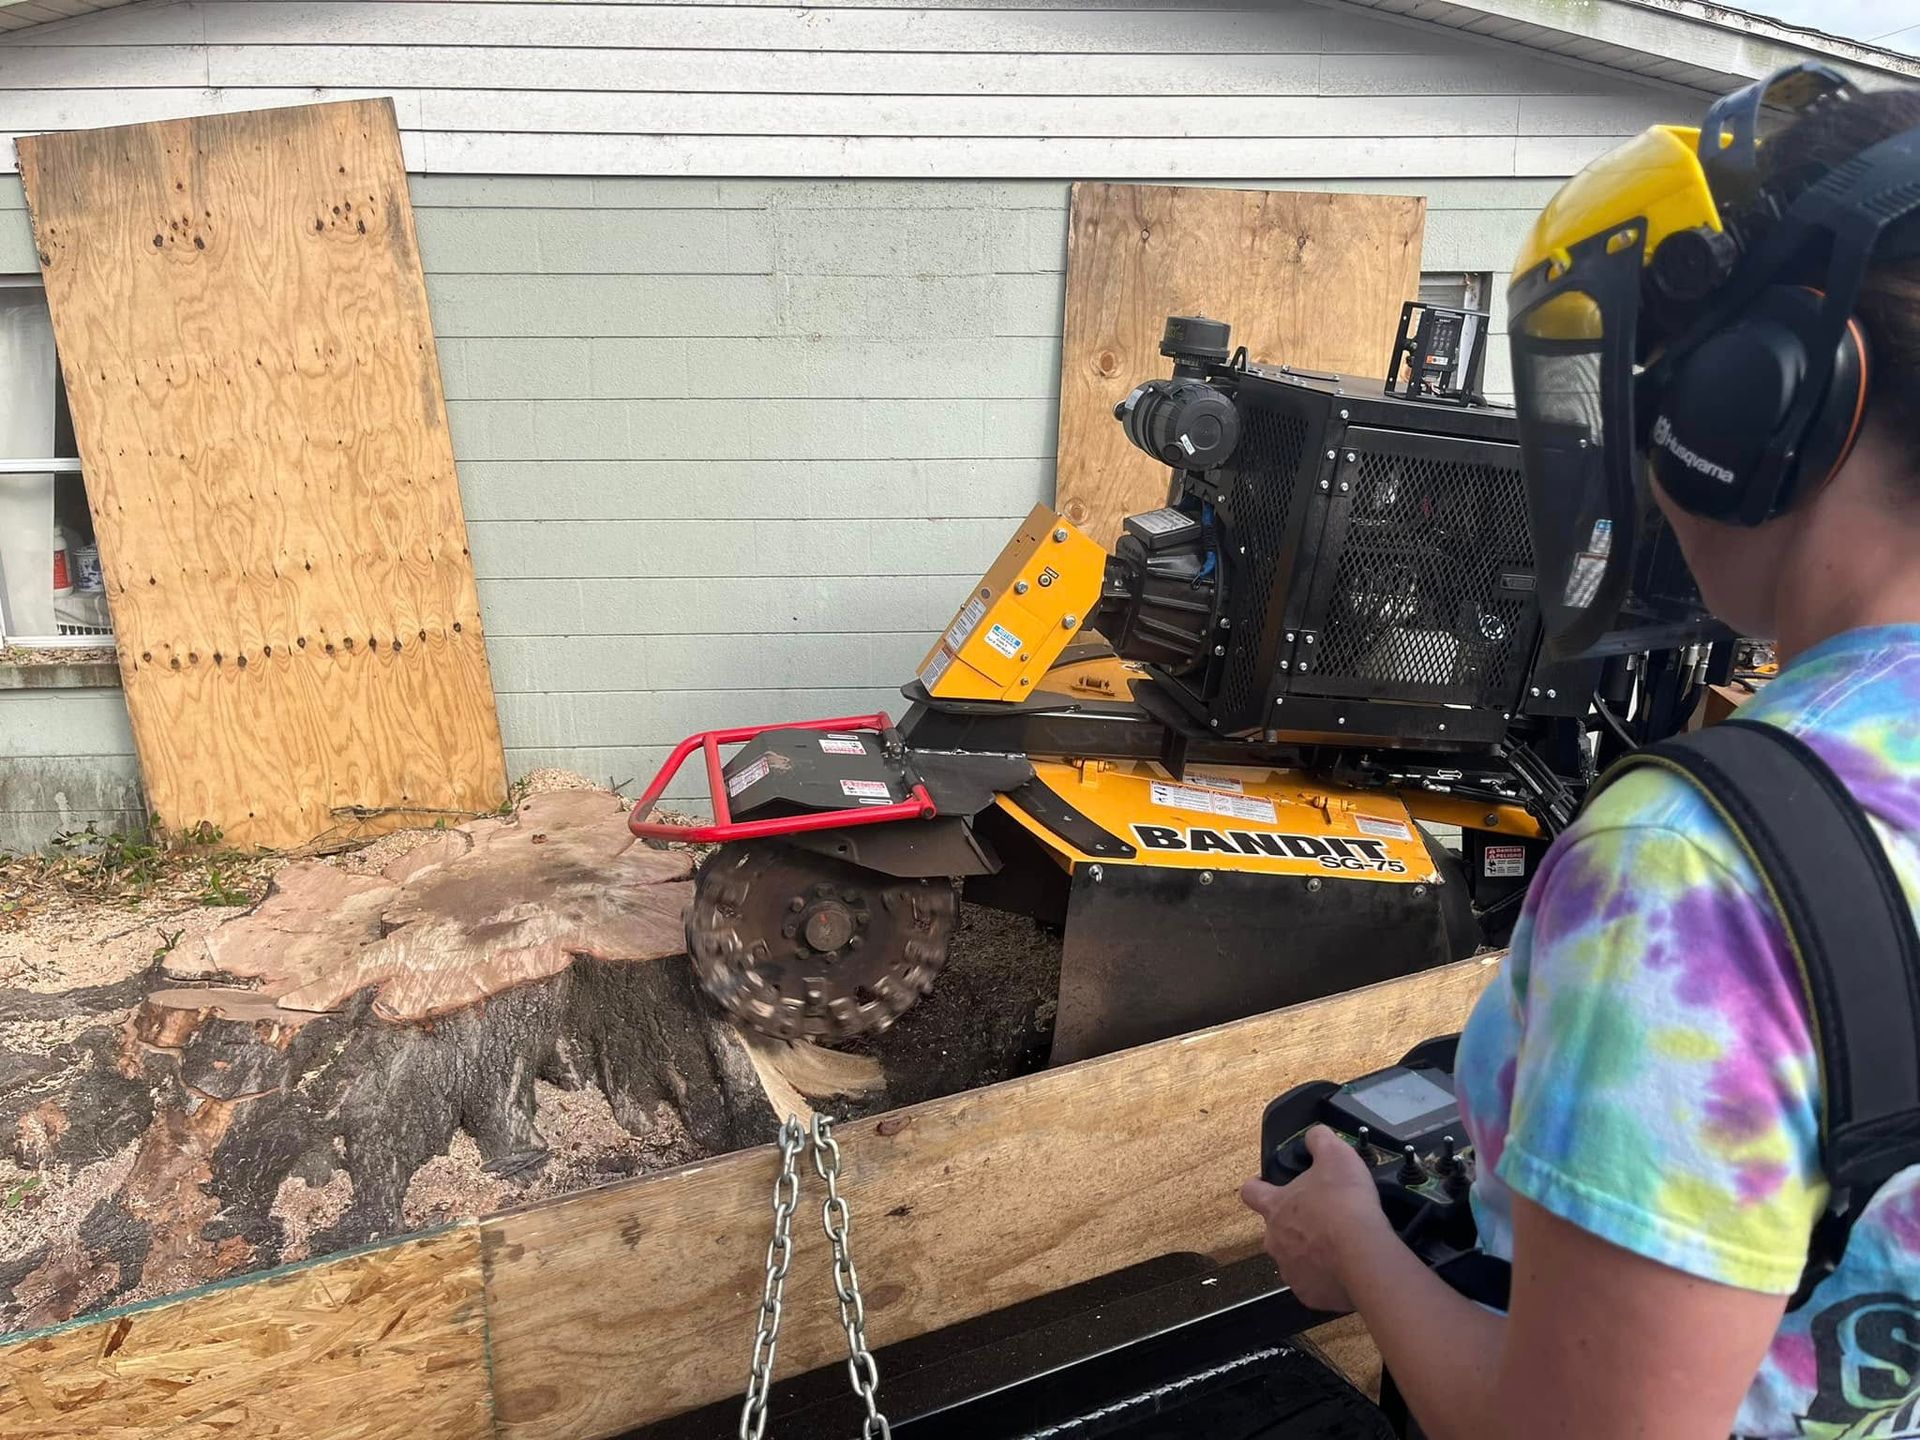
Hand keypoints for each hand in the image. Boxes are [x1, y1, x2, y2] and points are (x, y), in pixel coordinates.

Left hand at [1239, 1126, 1392, 1310]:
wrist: (1363, 1254)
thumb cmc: (1345, 1204)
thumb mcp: (1335, 1154)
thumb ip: (1320, 1140)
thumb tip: (1314, 1134)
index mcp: (1276, 1207)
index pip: (1251, 1192)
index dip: (1257, 1187)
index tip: (1266, 1185)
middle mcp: (1275, 1241)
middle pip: (1277, 1229)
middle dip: (1296, 1224)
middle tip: (1323, 1218)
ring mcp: (1290, 1270)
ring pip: (1295, 1258)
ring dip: (1312, 1252)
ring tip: (1340, 1245)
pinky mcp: (1309, 1294)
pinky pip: (1315, 1284)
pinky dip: (1327, 1278)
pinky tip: (1346, 1268)